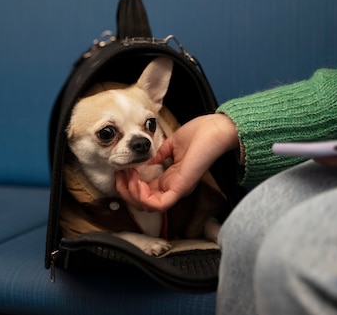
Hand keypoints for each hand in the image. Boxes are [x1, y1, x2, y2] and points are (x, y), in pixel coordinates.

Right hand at [116, 113, 238, 211]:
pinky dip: (143, 196)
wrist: (215, 129)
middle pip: (142, 203)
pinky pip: (159, 205)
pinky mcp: (180, 188)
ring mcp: (177, 189)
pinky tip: (137, 180)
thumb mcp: (172, 144)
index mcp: (171, 178)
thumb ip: (158, 154)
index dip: (129, 183)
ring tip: (128, 176)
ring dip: (131, 192)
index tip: (122, 169)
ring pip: (147, 206)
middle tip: (121, 174)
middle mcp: (173, 187)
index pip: (144, 192)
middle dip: (125, 190)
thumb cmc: (200, 134)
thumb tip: (145, 160)